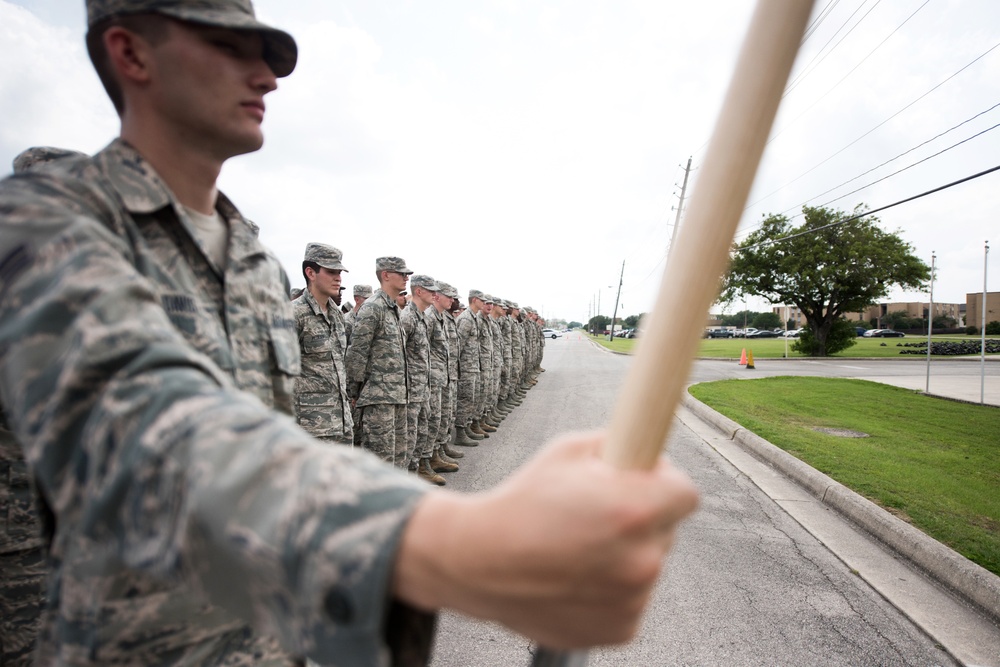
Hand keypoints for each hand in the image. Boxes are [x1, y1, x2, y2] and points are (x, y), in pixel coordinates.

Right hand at [394, 430, 698, 648]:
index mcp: (633, 510)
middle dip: (642, 519)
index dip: (663, 484)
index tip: (644, 484)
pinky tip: (576, 576)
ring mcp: (633, 600)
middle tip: (598, 515)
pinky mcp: (621, 630)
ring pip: (649, 565)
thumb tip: (646, 446)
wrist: (478, 562)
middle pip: (667, 530)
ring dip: (625, 555)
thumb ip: (618, 445)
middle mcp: (641, 559)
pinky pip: (632, 599)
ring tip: (578, 548)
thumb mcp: (568, 450)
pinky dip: (612, 589)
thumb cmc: (521, 502)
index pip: (687, 493)